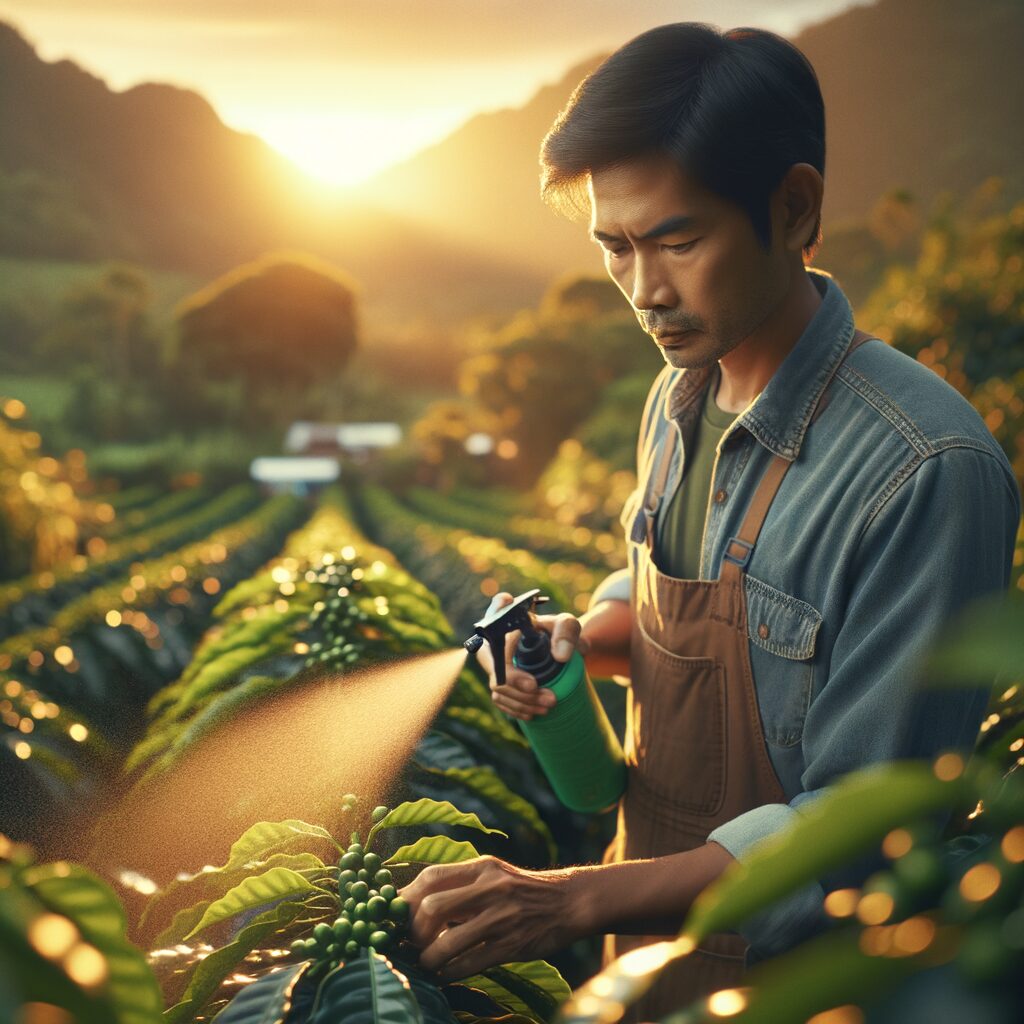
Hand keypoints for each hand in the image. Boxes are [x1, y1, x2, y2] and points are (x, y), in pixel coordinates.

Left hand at [399, 856, 581, 980]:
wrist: (570, 902)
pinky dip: (449, 972)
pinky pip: (469, 963)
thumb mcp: (493, 874)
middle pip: (432, 907)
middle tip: (411, 942)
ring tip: (426, 962)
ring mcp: (501, 917)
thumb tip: (416, 902)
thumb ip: (461, 884)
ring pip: (448, 941)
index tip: (397, 914)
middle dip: (413, 931)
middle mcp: (489, 888)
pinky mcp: (512, 945)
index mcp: (481, 867)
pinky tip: (443, 974)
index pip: (431, 877)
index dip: (407, 898)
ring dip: (428, 958)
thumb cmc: (522, 890)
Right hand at [475, 592, 587, 720]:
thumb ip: (567, 633)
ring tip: (550, 703)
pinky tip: (534, 712)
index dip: (498, 610)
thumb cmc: (561, 635)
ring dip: (521, 699)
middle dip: (512, 679)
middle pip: (491, 659)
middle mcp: (497, 639)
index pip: (498, 608)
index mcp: (512, 618)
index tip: (509, 608)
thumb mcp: (569, 627)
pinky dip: (517, 709)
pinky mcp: (499, 683)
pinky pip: (500, 700)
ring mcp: (495, 663)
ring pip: (497, 685)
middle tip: (536, 687)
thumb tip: (560, 656)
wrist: (562, 656)